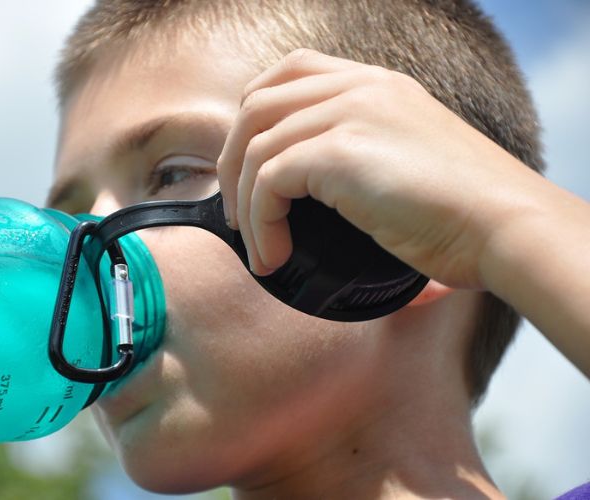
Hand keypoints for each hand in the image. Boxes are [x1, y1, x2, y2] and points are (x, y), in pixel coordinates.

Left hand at [217, 49, 541, 288]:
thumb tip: (325, 206)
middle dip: (232, 162)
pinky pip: (269, 182)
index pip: (290, 71)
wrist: (503, 224)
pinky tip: (272, 254)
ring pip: (255, 146)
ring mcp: (350, 113)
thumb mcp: (408, 163)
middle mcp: (359, 88)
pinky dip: (260, 223)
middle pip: (256, 104)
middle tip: (238, 212)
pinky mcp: (341, 151)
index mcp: (375, 85)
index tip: (249, 166)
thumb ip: (363, 161)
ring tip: (257, 245)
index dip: (253, 115)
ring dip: (244, 204)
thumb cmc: (464, 211)